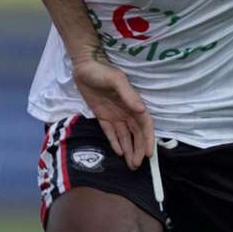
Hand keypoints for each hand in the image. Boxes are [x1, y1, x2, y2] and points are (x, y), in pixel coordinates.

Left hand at [71, 55, 153, 170]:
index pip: (144, 125)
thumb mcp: (117, 80)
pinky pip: (110, 133)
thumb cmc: (102, 71)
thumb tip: (141, 110)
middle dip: (138, 150)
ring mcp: (114, 115)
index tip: (148, 154)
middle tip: (137, 166)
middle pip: (135, 134)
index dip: (148, 139)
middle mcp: (126, 111)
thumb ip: (129, 95)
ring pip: (124, 136)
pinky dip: (115, 142)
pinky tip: (119, 153)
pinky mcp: (102, 116)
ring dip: (129, 149)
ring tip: (131, 165)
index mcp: (132, 103)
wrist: (84, 65)